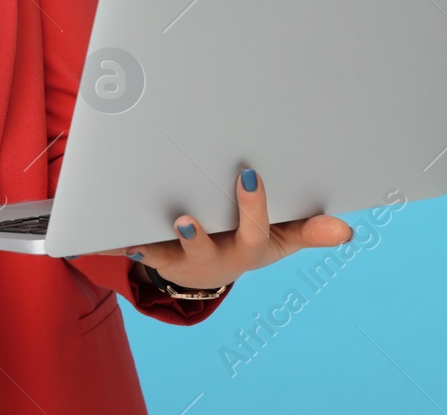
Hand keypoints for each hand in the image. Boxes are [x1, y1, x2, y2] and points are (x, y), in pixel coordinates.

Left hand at [123, 168, 354, 291]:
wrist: (209, 270)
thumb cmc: (249, 240)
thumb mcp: (281, 237)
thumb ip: (309, 230)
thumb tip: (347, 229)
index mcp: (248, 248)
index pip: (256, 230)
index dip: (253, 206)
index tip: (250, 174)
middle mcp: (214, 258)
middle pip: (206, 248)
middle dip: (196, 235)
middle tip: (186, 217)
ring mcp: (183, 260)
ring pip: (167, 254)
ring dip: (153, 242)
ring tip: (143, 227)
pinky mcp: (157, 257)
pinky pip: (133, 249)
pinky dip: (116, 241)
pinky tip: (100, 230)